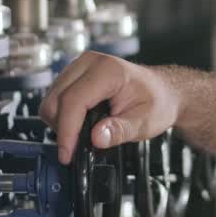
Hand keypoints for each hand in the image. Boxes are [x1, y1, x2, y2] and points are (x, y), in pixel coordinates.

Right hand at [39, 52, 179, 163]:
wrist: (163, 91)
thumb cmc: (157, 102)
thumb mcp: (145, 122)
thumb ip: (121, 130)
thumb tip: (97, 138)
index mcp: (108, 70)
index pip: (74, 101)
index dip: (67, 131)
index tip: (67, 153)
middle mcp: (90, 63)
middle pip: (56, 100)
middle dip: (62, 129)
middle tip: (76, 149)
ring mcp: (80, 66)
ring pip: (51, 99)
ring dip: (60, 123)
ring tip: (81, 136)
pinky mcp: (74, 74)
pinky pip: (56, 97)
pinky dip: (62, 116)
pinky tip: (80, 125)